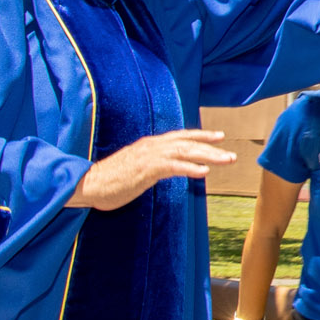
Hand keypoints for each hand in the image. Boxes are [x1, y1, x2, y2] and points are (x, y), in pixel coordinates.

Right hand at [69, 130, 233, 209]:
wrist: (88, 183)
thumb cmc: (110, 179)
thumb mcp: (135, 168)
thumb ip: (151, 165)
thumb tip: (164, 168)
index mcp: (149, 145)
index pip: (180, 136)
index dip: (200, 136)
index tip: (219, 136)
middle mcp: (151, 146)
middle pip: (187, 143)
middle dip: (212, 148)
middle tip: (232, 156)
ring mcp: (149, 156)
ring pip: (185, 152)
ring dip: (208, 156)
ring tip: (226, 160)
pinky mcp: (145, 169)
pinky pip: (172, 167)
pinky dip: (189, 168)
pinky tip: (204, 172)